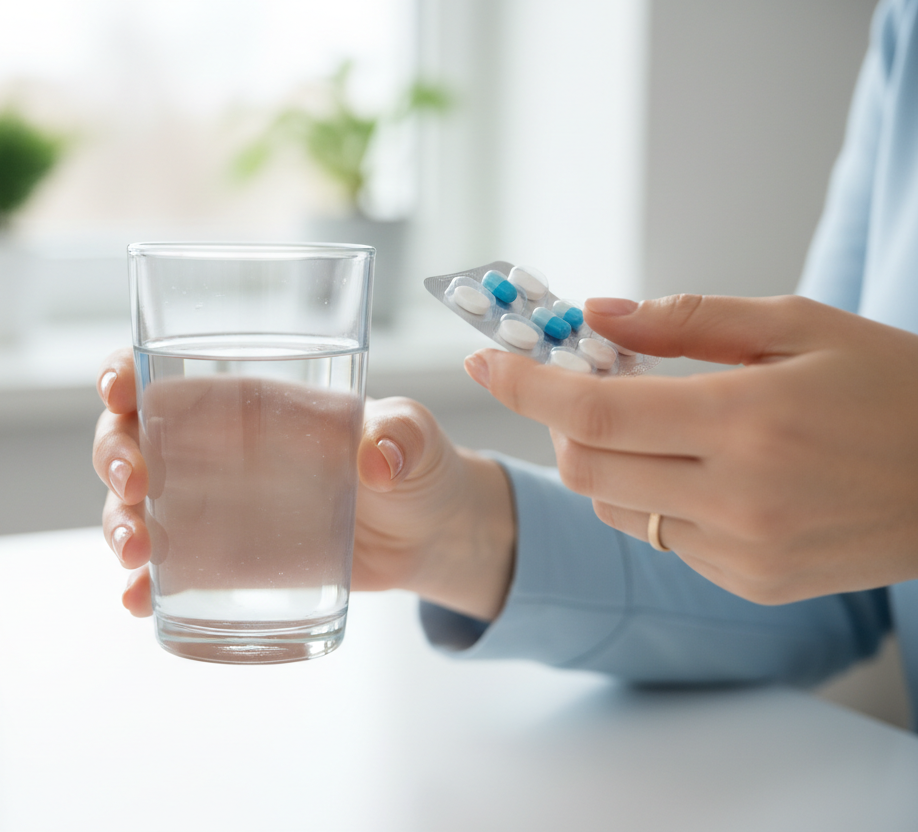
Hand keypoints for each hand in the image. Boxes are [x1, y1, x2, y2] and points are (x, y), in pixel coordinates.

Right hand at [93, 348, 515, 620]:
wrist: (428, 537)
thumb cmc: (414, 465)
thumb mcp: (415, 439)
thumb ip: (401, 435)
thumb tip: (375, 457)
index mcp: (248, 405)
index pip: (168, 376)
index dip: (124, 375)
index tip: (117, 390)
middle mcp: (215, 453)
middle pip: (132, 440)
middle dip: (113, 456)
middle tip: (133, 486)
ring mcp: (213, 510)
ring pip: (136, 508)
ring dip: (118, 524)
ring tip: (135, 553)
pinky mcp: (225, 561)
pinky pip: (167, 571)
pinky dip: (143, 586)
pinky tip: (139, 600)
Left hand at [464, 294, 917, 604]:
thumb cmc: (894, 387)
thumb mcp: (799, 325)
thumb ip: (686, 320)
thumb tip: (594, 315)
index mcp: (751, 419)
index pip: (594, 412)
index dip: (525, 386)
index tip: (482, 360)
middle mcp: (741, 496)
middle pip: (584, 466)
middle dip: (561, 422)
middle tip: (587, 384)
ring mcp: (745, 552)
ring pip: (614, 506)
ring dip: (605, 461)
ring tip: (660, 423)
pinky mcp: (754, 583)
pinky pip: (661, 539)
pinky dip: (654, 499)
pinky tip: (706, 471)